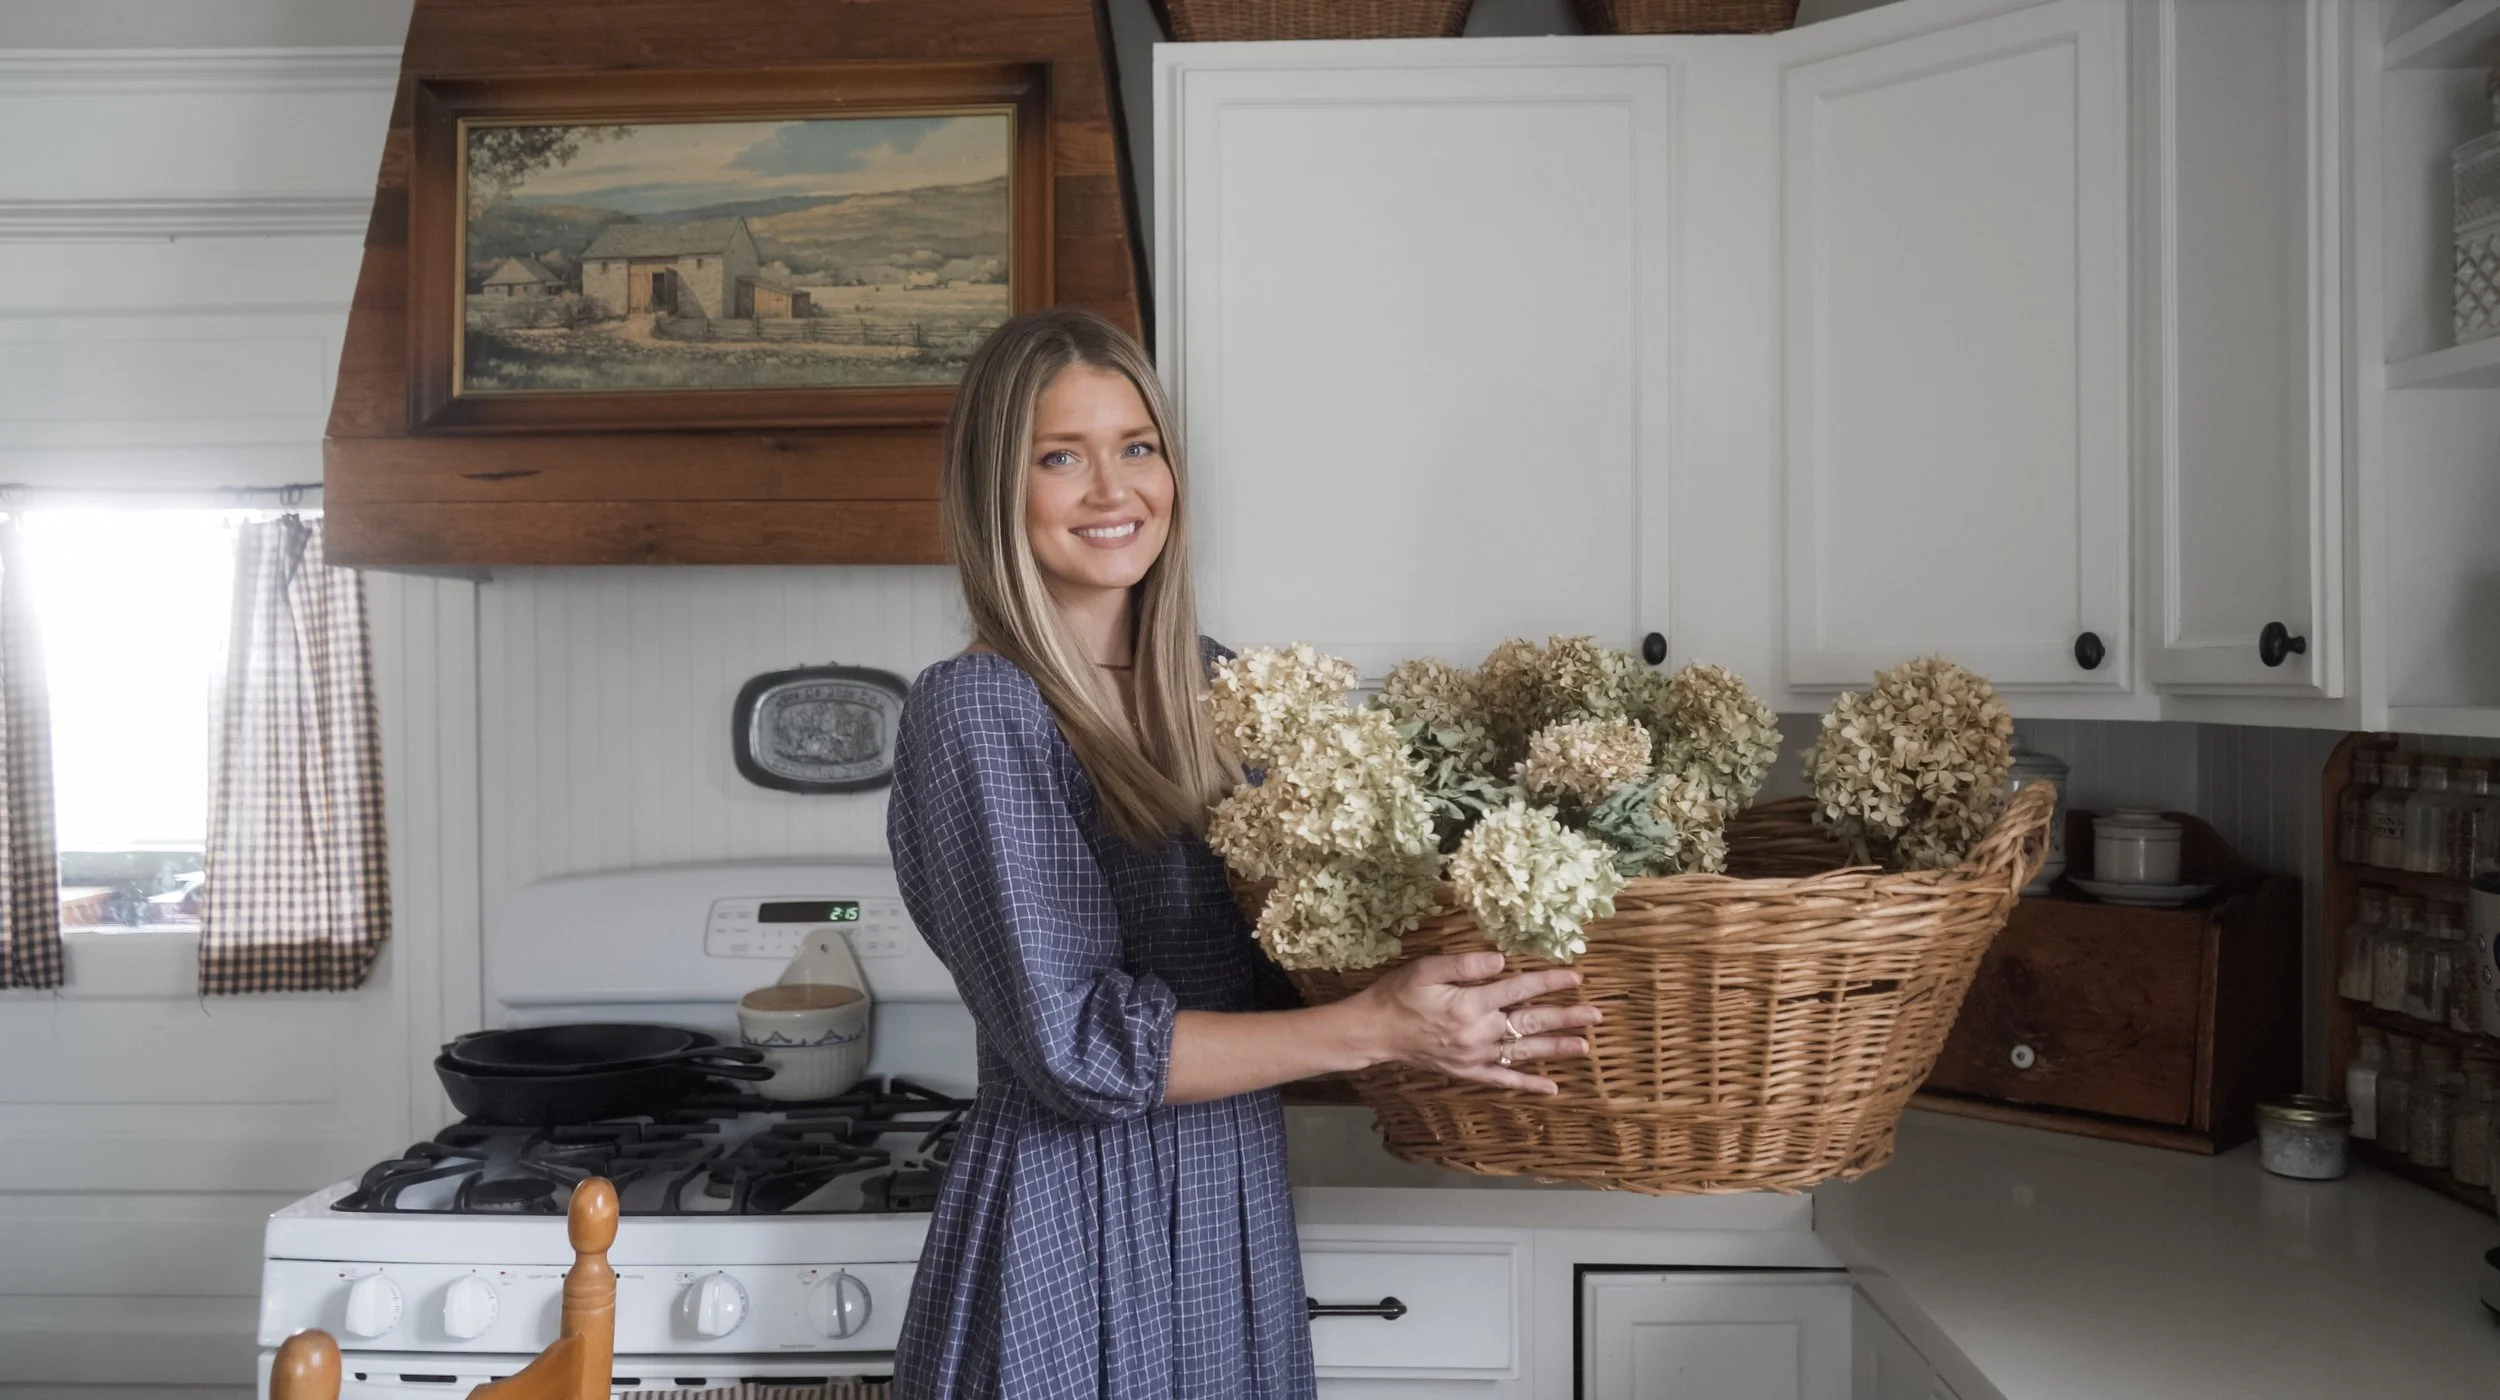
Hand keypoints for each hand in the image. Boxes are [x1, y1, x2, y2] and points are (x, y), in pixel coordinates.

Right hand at [1348, 950, 1603, 1094]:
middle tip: (1595, 1015)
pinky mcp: (1467, 1071)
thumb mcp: (1426, 969)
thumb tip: (1502, 960)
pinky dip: (1527, 1084)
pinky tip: (1551, 1088)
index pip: (1519, 989)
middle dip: (1565, 1018)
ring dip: (1555, 1049)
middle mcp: (1478, 1033)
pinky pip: (1503, 1079)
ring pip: (1523, 1052)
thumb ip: (1465, 965)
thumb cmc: (1398, 995)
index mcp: (1470, 1005)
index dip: (1549, 981)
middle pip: (1530, 1023)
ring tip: (1585, 1047)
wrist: (1374, 1032)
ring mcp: (1475, 1056)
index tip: (1575, 975)